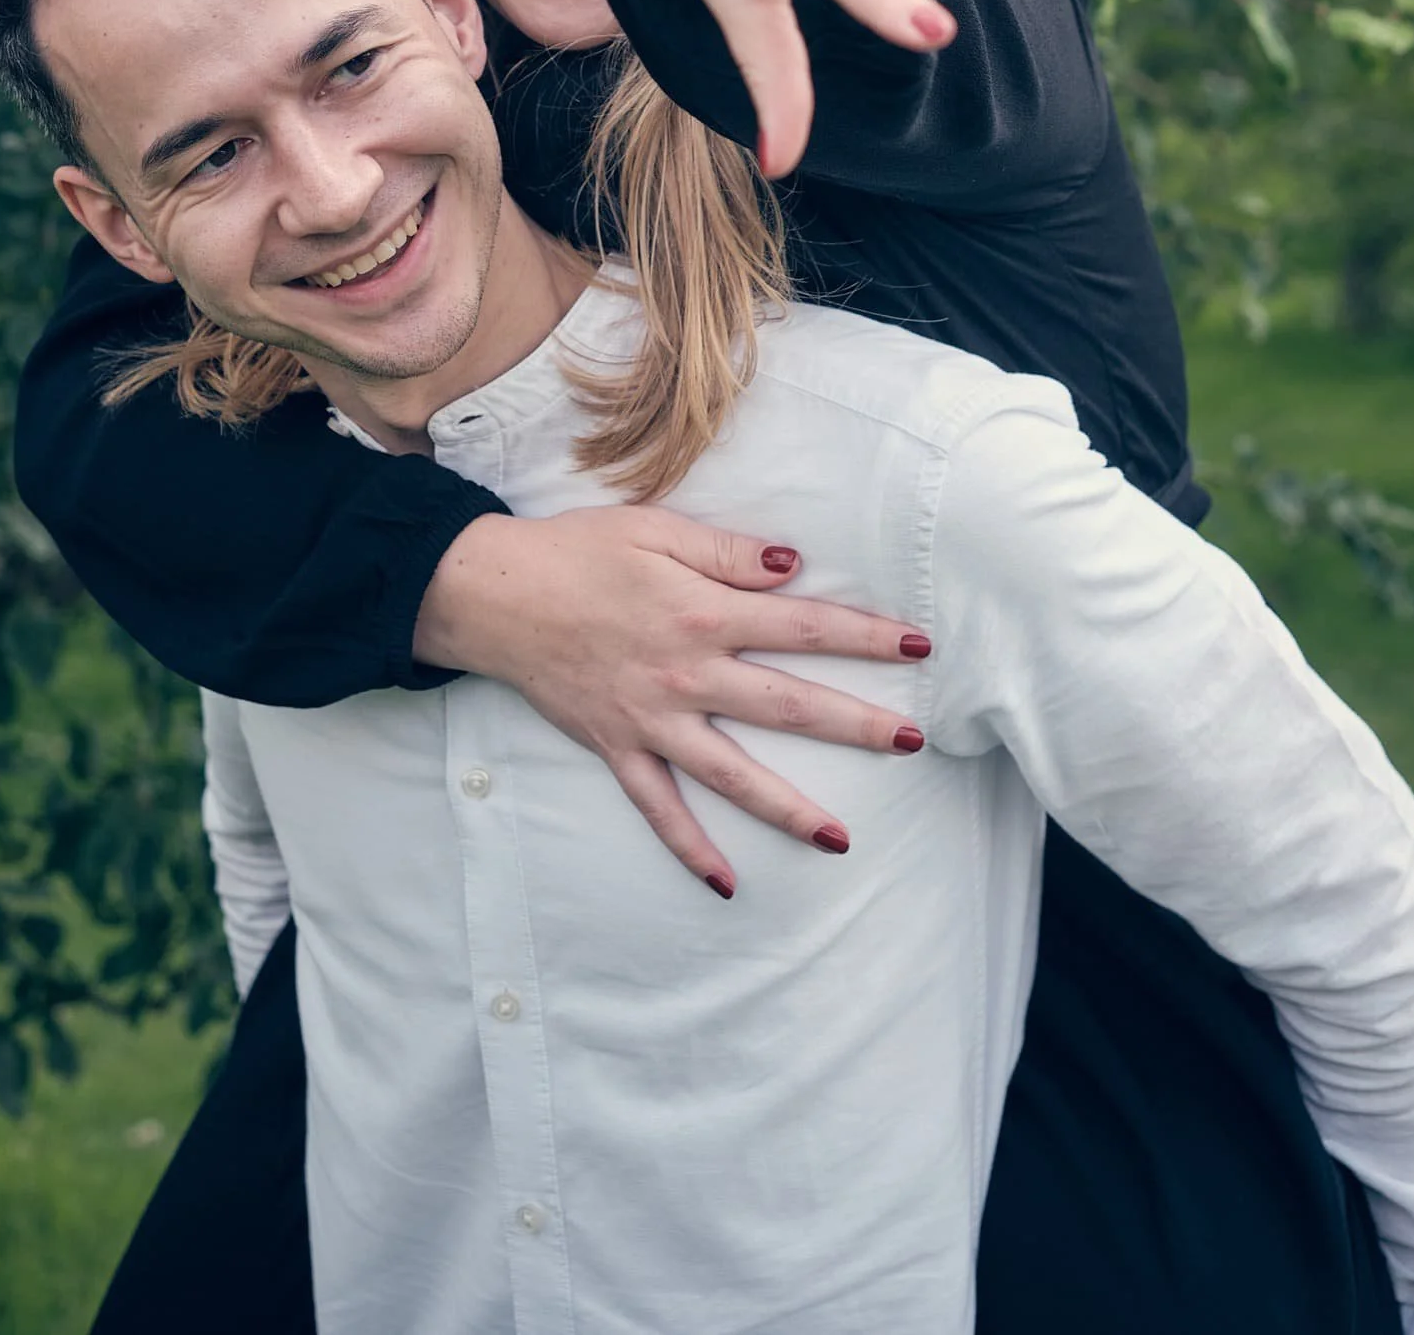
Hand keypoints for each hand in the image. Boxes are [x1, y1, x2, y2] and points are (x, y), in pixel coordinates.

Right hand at [414, 506, 930, 895]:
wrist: (496, 594)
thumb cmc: (578, 551)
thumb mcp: (657, 531)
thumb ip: (729, 554)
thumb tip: (794, 567)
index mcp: (703, 612)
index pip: (802, 627)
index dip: (864, 636)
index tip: (917, 647)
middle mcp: (687, 673)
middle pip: (786, 705)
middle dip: (853, 724)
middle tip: (911, 744)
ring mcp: (653, 720)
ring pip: (732, 773)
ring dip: (788, 807)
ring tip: (840, 839)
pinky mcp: (618, 747)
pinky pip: (659, 809)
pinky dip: (691, 848)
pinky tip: (727, 882)